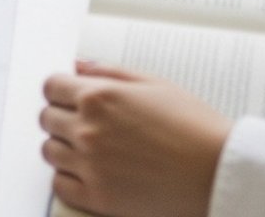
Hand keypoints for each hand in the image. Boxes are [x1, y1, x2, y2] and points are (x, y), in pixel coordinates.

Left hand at [40, 64, 229, 216]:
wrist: (218, 173)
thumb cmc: (192, 125)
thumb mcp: (152, 83)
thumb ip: (108, 72)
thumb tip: (77, 66)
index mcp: (98, 96)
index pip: (51, 87)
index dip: (61, 90)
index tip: (71, 97)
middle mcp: (87, 129)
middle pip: (47, 118)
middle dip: (61, 116)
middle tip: (83, 123)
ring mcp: (91, 165)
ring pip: (49, 151)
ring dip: (63, 147)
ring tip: (88, 148)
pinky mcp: (99, 198)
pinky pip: (60, 185)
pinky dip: (68, 178)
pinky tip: (87, 173)